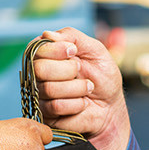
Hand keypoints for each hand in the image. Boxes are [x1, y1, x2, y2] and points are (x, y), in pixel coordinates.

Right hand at [31, 27, 130, 149]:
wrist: (111, 107)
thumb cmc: (103, 78)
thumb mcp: (95, 50)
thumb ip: (73, 37)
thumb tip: (47, 34)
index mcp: (48, 55)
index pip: (36, 48)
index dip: (55, 50)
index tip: (74, 51)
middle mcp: (39, 75)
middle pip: (39, 69)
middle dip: (67, 70)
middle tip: (80, 71)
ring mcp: (41, 95)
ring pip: (49, 89)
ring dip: (77, 88)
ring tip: (87, 88)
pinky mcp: (46, 115)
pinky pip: (56, 107)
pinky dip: (76, 104)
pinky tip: (82, 103)